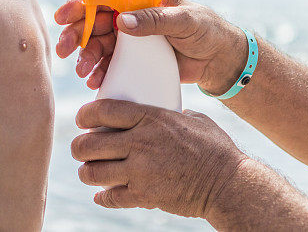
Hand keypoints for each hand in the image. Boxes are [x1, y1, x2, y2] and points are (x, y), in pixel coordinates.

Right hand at [54, 0, 247, 94]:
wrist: (218, 59)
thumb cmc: (205, 30)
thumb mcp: (183, 21)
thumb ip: (153, 20)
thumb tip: (122, 22)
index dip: (80, 5)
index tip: (63, 17)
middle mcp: (131, 15)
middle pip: (94, 22)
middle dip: (76, 36)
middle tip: (64, 51)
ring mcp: (131, 39)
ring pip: (98, 45)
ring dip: (86, 57)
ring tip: (85, 72)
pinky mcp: (133, 60)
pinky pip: (109, 64)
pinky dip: (99, 72)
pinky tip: (95, 81)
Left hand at [71, 99, 248, 216]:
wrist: (227, 183)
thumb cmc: (215, 147)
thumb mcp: (193, 118)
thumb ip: (171, 113)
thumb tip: (164, 110)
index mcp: (151, 117)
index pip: (103, 110)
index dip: (85, 115)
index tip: (82, 119)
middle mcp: (140, 142)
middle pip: (88, 144)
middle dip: (80, 148)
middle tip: (82, 149)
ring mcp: (140, 171)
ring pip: (92, 173)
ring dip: (87, 173)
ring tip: (90, 172)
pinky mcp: (143, 196)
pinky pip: (109, 197)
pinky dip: (103, 197)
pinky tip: (104, 194)